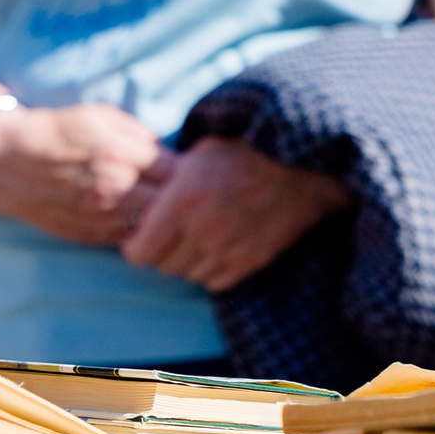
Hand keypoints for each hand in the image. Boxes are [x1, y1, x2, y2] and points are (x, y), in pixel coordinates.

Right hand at [0, 102, 174, 247]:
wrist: (6, 163)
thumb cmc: (56, 132)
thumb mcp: (99, 116)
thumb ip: (139, 133)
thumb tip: (170, 152)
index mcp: (118, 154)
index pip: (178, 171)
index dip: (191, 171)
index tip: (195, 168)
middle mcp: (113, 190)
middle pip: (172, 204)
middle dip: (184, 199)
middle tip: (191, 193)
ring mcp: (102, 218)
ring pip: (155, 228)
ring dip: (167, 220)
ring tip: (173, 210)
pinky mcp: (92, 236)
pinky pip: (132, 239)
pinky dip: (143, 232)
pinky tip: (144, 220)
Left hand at [119, 136, 349, 291]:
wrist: (299, 165)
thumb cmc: (243, 150)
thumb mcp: (196, 154)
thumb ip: (167, 183)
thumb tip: (141, 204)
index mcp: (183, 201)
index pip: (139, 252)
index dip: (135, 245)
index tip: (139, 235)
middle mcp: (203, 231)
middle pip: (163, 266)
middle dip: (160, 252)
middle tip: (167, 235)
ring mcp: (229, 250)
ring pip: (188, 276)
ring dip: (186, 262)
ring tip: (194, 239)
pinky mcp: (252, 261)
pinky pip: (215, 283)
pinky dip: (210, 271)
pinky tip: (215, 249)